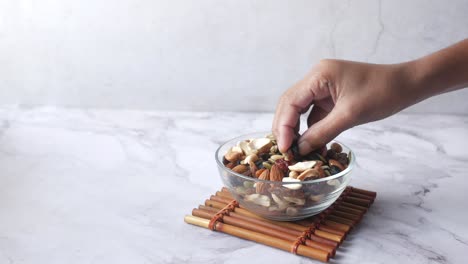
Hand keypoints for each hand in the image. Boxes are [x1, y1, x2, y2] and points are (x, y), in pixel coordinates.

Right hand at [272, 59, 413, 154]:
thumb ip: (322, 132)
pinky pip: (313, 113)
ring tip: (293, 149)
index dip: (283, 126)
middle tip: (284, 151)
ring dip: (295, 129)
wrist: (406, 84)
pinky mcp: (329, 96)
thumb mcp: (350, 115)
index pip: (290, 101)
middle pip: (289, 104)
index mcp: (319, 75)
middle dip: (284, 127)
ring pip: (299, 109)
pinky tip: (309, 143)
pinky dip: (309, 128)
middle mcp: (316, 77)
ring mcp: (322, 86)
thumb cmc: (382, 93)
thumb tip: (300, 149)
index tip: (284, 148)